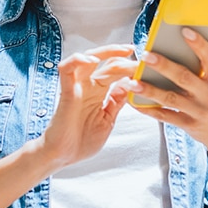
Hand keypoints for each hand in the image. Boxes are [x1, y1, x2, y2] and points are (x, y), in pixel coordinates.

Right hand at [37, 45, 137, 167]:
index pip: (115, 72)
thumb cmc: (81, 140)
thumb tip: (130, 85)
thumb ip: (117, 102)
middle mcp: (88, 86)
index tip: (145, 65)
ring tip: (122, 51)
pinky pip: (67, 70)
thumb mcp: (107, 119)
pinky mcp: (66, 92)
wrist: (62, 156)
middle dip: (122, 55)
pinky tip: (91, 60)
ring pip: (87, 59)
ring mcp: (77, 88)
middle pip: (105, 62)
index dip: (129, 66)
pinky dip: (77, 61)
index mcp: (99, 93)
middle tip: (136, 51)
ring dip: (105, 52)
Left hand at [127, 28, 207, 161]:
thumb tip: (192, 43)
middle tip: (146, 55)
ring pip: (170, 98)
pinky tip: (135, 102)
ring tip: (132, 81)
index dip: (198, 44)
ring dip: (150, 90)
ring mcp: (198, 111)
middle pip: (183, 77)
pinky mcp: (188, 125)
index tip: (185, 31)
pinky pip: (166, 116)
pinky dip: (149, 110)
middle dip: (163, 65)